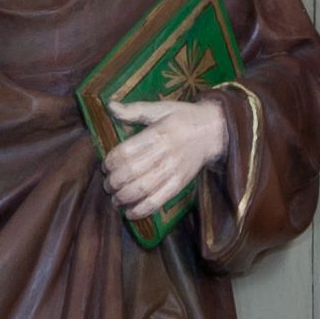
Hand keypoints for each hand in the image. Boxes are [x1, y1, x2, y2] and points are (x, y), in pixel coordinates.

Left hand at [102, 97, 228, 222]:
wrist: (213, 131)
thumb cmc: (183, 118)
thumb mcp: (161, 108)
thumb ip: (135, 110)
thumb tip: (110, 106)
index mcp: (158, 133)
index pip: (126, 152)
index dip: (111, 162)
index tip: (106, 165)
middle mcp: (165, 154)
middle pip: (131, 172)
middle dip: (114, 182)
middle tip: (108, 184)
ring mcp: (173, 171)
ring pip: (142, 189)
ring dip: (123, 197)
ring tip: (115, 198)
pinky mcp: (180, 184)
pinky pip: (158, 201)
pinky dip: (141, 210)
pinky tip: (129, 212)